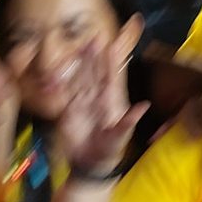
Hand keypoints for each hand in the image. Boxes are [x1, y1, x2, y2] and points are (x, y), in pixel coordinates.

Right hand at [50, 32, 144, 175]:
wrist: (90, 164)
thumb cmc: (110, 150)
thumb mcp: (120, 138)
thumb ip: (129, 122)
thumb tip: (144, 106)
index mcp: (112, 101)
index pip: (111, 78)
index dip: (111, 61)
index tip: (111, 44)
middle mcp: (97, 98)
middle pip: (95, 73)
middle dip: (94, 56)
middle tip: (92, 37)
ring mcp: (82, 102)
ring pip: (80, 79)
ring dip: (79, 64)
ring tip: (77, 47)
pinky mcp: (68, 110)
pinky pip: (64, 93)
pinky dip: (60, 81)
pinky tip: (58, 69)